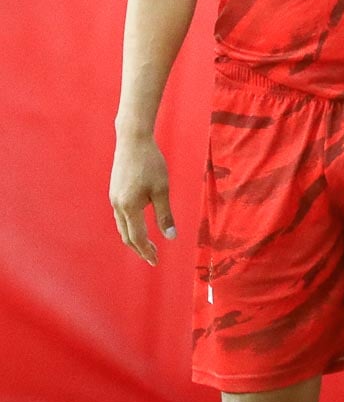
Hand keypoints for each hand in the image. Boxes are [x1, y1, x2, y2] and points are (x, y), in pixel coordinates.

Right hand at [109, 136, 175, 264]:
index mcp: (129, 207)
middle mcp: (118, 205)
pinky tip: (138, 224)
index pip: (137, 238)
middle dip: (139, 249)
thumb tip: (171, 237)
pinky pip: (120, 216)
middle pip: (126, 236)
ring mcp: (114, 198)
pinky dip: (129, 226)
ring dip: (133, 238)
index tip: (156, 261)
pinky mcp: (114, 191)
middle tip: (152, 257)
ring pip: (121, 226)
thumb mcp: (162, 189)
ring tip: (146, 245)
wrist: (132, 141)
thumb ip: (165, 214)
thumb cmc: (150, 163)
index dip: (147, 251)